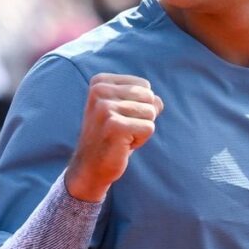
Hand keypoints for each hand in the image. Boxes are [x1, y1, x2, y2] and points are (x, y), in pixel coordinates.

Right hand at [64, 73, 163, 201]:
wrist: (90, 166)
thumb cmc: (110, 136)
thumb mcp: (125, 111)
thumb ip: (144, 100)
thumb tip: (158, 101)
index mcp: (100, 82)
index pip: (144, 85)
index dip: (139, 105)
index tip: (120, 118)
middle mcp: (100, 91)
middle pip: (149, 97)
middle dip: (142, 117)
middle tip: (122, 129)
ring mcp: (106, 108)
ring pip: (150, 112)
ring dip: (141, 129)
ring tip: (122, 137)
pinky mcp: (115, 126)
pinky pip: (149, 127)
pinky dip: (141, 140)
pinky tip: (123, 145)